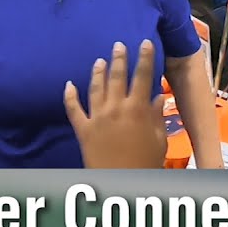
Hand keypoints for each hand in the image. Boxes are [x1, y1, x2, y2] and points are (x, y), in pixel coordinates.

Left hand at [64, 41, 166, 168]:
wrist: (121, 184)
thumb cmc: (146, 164)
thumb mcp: (159, 140)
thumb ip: (157, 116)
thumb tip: (158, 96)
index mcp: (137, 109)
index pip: (142, 76)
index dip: (145, 58)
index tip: (145, 42)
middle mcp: (115, 108)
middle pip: (117, 77)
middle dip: (119, 59)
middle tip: (118, 45)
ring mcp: (97, 118)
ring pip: (96, 88)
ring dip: (98, 72)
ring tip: (99, 60)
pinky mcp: (83, 130)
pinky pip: (73, 110)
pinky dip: (70, 96)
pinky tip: (68, 84)